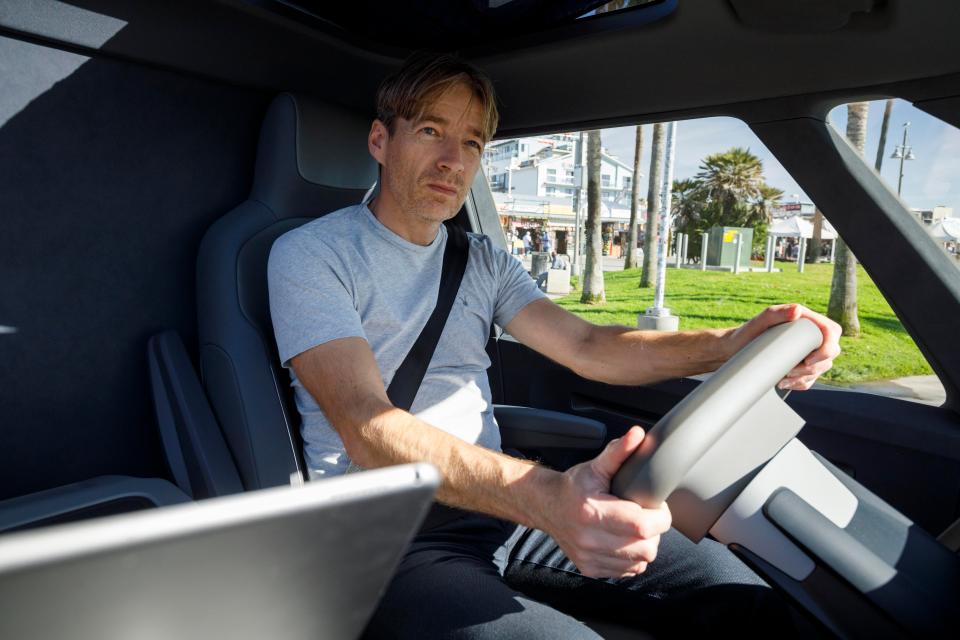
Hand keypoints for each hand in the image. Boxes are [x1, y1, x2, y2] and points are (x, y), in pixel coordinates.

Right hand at [539, 426, 671, 578]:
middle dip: (654, 532)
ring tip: (635, 529)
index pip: (643, 525)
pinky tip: (624, 542)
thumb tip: (638, 434)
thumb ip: (619, 452)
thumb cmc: (573, 486)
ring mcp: (589, 557)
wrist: (545, 506)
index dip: (660, 516)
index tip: (657, 506)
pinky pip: (627, 571)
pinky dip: (632, 558)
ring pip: (639, 562)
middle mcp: (590, 539)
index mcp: (593, 511)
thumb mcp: (595, 466)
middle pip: (645, 548)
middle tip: (647, 517)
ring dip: (644, 546)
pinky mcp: (590, 569)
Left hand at [731, 303, 841, 390]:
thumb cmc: (746, 334)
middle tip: (790, 372)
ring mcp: (807, 351)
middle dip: (813, 368)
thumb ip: (776, 313)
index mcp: (806, 320)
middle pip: (830, 354)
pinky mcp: (800, 365)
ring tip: (783, 378)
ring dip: (805, 377)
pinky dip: (800, 384)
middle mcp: (810, 335)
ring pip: (822, 368)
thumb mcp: (759, 322)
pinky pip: (810, 378)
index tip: (809, 360)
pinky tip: (783, 383)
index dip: (827, 348)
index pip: (831, 332)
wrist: (734, 351)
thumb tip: (798, 310)